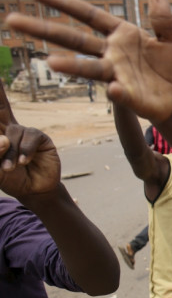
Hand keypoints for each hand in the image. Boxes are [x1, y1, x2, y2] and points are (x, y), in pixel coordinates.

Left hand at [0, 81, 59, 198]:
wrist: (33, 190)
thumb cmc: (11, 178)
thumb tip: (3, 140)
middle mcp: (10, 129)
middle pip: (2, 107)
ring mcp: (26, 133)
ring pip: (13, 133)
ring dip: (10, 153)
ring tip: (10, 168)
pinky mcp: (41, 138)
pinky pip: (30, 138)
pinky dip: (24, 151)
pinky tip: (24, 162)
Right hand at [5, 0, 171, 123]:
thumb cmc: (169, 66)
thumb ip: (162, 18)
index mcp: (120, 34)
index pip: (87, 15)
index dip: (62, 4)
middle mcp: (111, 54)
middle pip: (75, 40)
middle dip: (44, 31)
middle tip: (12, 20)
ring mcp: (117, 75)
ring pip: (90, 69)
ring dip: (72, 66)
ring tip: (50, 62)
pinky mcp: (129, 97)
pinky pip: (120, 94)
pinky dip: (117, 92)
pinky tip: (114, 88)